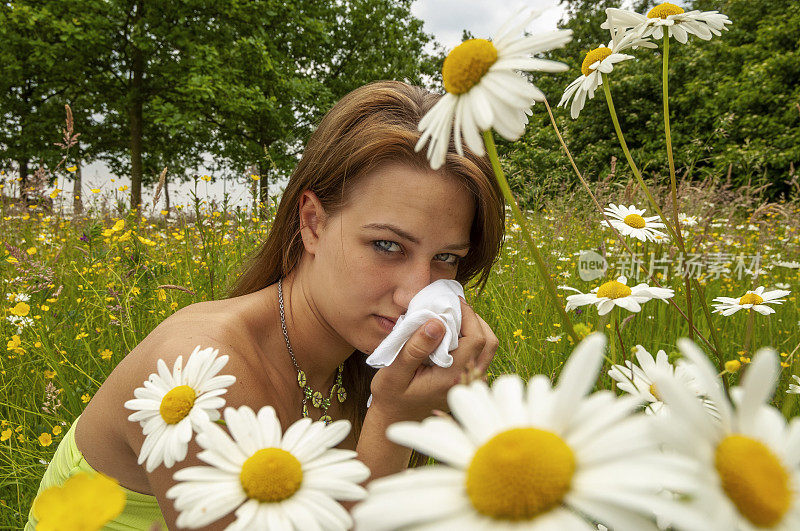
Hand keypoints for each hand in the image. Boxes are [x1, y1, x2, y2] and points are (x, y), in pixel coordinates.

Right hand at [369, 297, 498, 422]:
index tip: (451, 301)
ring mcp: (469, 384)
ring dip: (476, 328)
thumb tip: (437, 323)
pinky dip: (472, 339)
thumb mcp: (395, 371)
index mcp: (452, 377)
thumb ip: (416, 348)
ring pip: (488, 350)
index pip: (476, 339)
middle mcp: (467, 382)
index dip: (468, 314)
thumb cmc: (391, 396)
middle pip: (489, 342)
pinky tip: (452, 333)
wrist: (396, 419)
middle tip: (453, 306)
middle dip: (475, 319)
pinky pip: (480, 356)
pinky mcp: (467, 382)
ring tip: (454, 317)